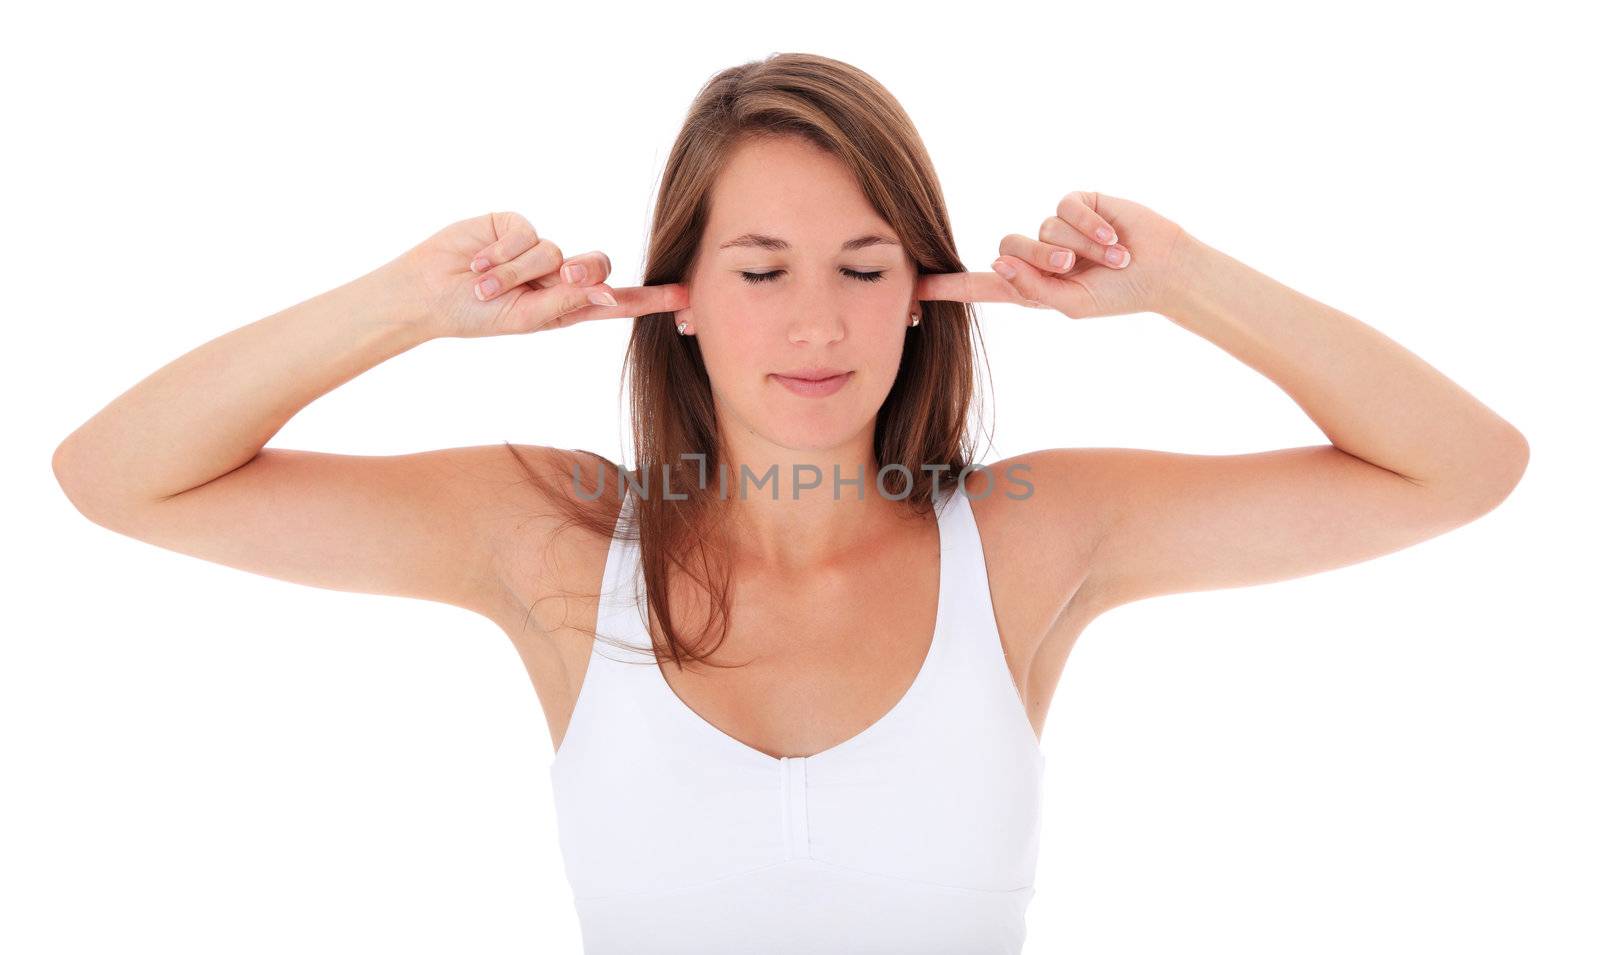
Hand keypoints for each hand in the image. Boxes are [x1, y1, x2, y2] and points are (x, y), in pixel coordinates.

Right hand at [389, 210, 689, 339]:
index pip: (617, 301)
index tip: (685, 297)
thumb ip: (564, 304)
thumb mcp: (524, 318)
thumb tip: (604, 292)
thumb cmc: (475, 314)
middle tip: (557, 281)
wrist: (428, 293)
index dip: (651, 298)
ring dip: (515, 275)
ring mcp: (538, 249)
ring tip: (485, 286)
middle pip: (596, 265)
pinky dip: (500, 255)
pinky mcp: (515, 224)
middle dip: (579, 275)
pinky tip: (476, 265)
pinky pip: (526, 233)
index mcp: (567, 305)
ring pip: (552, 252)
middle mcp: (558, 275)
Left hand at [914, 191, 1189, 318]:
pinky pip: (1067, 208)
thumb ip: (1033, 289)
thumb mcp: (1072, 302)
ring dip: (1076, 245)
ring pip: (1042, 228)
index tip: (915, 290)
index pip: (982, 286)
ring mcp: (1057, 228)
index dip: (949, 288)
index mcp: (1031, 286)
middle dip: (1041, 260)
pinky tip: (1114, 239)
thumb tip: (999, 263)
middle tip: (1075, 268)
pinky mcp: (1079, 203)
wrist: (1162, 271)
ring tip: (1109, 257)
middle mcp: (1038, 254)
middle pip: (1009, 248)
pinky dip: (1090, 226)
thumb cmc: (1119, 294)